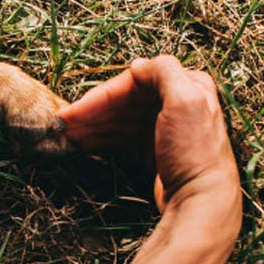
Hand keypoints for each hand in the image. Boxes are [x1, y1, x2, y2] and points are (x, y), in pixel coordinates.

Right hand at [57, 56, 240, 235]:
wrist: (201, 199)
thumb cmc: (194, 151)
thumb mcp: (186, 100)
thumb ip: (164, 72)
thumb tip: (137, 64)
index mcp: (185, 86)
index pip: (133, 83)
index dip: (100, 96)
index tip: (74, 110)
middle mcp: (174, 105)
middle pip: (123, 102)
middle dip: (91, 113)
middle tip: (62, 125)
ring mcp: (162, 130)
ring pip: (119, 121)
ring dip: (92, 127)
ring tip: (67, 137)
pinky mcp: (153, 152)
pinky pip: (121, 140)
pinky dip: (102, 141)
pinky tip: (84, 146)